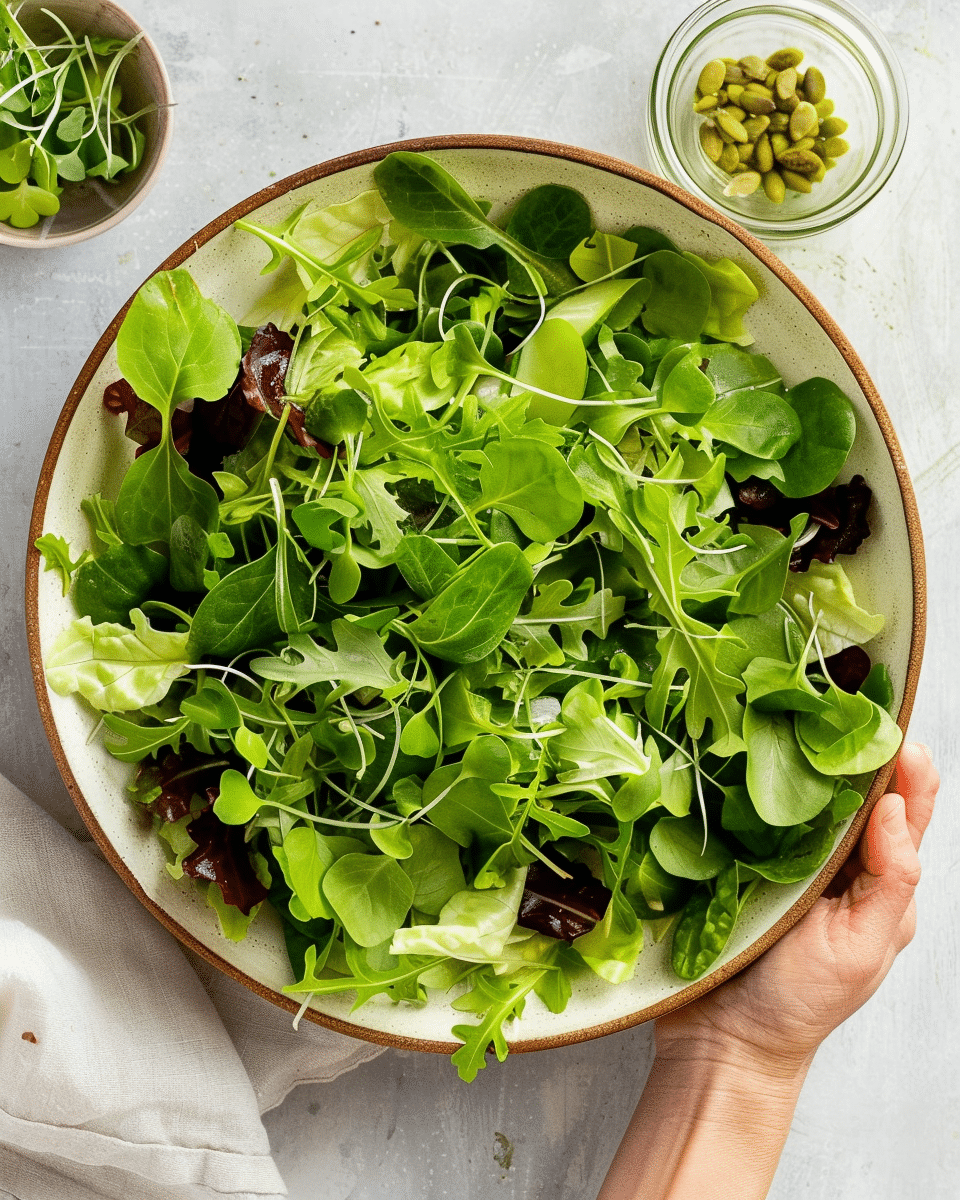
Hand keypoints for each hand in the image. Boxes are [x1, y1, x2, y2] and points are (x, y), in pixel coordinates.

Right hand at [655, 742, 938, 1072]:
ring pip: (799, 793)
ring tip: (788, 712)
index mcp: (877, 880)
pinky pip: (749, 811)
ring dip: (795, 756)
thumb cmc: (797, 1003)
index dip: (904, 763)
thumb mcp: (860, 949)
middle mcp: (834, 861)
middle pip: (850, 788)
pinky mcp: (738, 857)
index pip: (904, 809)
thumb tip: (894, 806)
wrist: (722, 1040)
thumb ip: (890, 880)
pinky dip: (748, 782)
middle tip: (832, 696)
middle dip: (847, 742)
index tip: (887, 720)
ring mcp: (782, 856)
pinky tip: (738, 754)